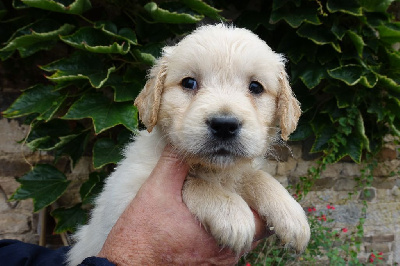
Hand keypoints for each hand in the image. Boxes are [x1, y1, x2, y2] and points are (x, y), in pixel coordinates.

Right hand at [98, 146, 269, 264]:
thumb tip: (180, 140)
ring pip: (238, 243)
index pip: (260, 222)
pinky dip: (217, 238)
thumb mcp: (156, 191)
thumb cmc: (140, 235)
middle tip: (233, 190)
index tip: (247, 186)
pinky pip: (222, 252)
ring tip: (216, 204)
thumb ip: (174, 163)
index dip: (260, 204)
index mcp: (220, 235)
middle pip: (252, 231)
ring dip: (233, 223)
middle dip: (246, 210)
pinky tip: (199, 225)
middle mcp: (224, 255)